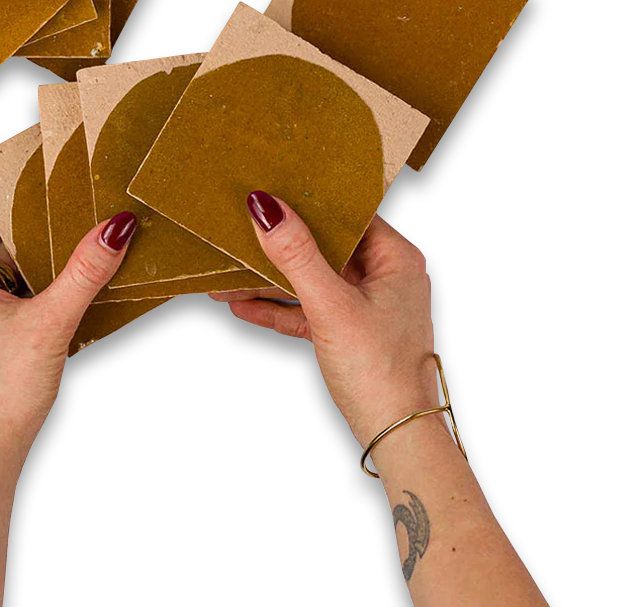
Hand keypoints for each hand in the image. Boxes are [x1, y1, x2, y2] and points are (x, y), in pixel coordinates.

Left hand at [0, 194, 136, 460]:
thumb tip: (115, 228)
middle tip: (55, 217)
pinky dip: (21, 291)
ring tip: (62, 255)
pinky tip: (54, 302)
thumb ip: (85, 273)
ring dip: (23, 263)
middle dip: (17, 229)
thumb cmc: (5, 391)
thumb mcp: (52, 322)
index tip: (19, 185)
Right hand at [211, 194, 437, 446]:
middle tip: (242, 226)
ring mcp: (366, 305)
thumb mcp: (331, 305)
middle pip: (325, 245)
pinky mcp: (349, 333)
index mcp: (396, 257)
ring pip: (312, 279)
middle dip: (281, 243)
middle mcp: (385, 275)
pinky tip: (243, 305)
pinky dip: (279, 307)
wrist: (396, 437)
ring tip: (230, 271)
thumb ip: (297, 255)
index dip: (310, 200)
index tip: (272, 189)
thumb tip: (266, 207)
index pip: (348, 212)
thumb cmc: (379, 370)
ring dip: (272, 279)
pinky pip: (308, 309)